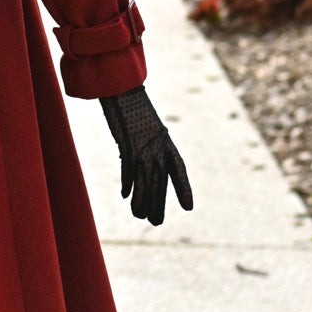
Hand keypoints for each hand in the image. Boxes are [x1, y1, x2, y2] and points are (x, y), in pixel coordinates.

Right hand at [99, 84, 192, 225]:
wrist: (124, 90)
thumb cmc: (136, 110)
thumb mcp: (149, 130)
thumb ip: (151, 148)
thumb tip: (148, 169)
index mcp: (166, 143)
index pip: (178, 170)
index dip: (183, 188)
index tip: (188, 207)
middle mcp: (157, 148)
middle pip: (159, 182)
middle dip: (158, 204)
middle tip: (156, 221)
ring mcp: (143, 148)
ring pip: (145, 181)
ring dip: (141, 200)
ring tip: (139, 214)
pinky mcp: (127, 146)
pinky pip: (128, 170)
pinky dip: (127, 184)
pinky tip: (125, 195)